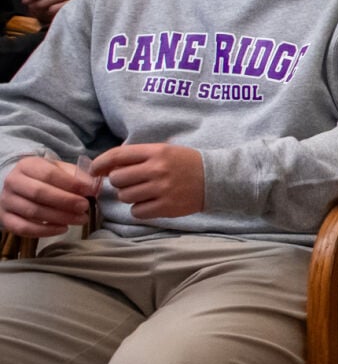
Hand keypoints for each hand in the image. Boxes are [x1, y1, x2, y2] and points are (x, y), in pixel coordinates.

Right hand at [0, 156, 95, 236]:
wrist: (21, 186)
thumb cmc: (45, 178)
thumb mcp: (59, 169)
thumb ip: (76, 175)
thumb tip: (93, 187)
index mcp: (27, 165)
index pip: (49, 174)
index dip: (71, 183)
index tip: (89, 191)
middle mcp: (12, 182)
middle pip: (39, 193)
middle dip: (66, 201)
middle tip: (85, 207)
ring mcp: (6, 201)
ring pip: (32, 212)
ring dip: (60, 217)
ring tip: (80, 219)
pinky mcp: (5, 219)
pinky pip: (23, 228)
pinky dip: (45, 231)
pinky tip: (63, 228)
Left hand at [90, 144, 204, 219]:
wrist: (216, 178)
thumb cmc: (187, 163)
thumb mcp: (165, 151)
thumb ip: (139, 157)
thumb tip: (107, 167)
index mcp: (156, 152)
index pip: (118, 155)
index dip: (100, 163)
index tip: (94, 170)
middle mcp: (157, 169)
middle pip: (117, 179)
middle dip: (119, 182)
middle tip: (130, 183)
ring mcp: (161, 189)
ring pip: (125, 197)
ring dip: (129, 196)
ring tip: (143, 193)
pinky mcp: (166, 207)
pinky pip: (137, 212)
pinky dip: (140, 209)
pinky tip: (151, 203)